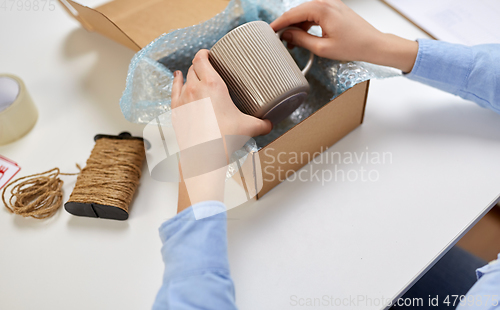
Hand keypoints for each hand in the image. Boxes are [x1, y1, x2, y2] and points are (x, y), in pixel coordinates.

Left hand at [171, 49, 271, 211]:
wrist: (204, 156)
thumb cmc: (225, 140)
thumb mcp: (249, 128)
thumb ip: (263, 124)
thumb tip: (271, 123)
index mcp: (212, 85)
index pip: (202, 58)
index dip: (205, 53)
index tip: (210, 53)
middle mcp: (195, 88)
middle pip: (194, 68)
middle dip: (201, 65)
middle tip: (209, 67)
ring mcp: (183, 99)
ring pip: (184, 78)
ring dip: (190, 74)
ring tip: (194, 72)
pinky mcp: (176, 111)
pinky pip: (174, 90)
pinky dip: (176, 82)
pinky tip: (177, 78)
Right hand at [270, 0, 417, 72]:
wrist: (373, 45)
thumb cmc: (354, 46)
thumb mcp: (322, 48)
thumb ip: (301, 40)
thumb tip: (286, 35)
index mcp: (322, 9)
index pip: (292, 13)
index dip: (279, 23)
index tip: (269, 30)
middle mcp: (326, 2)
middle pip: (298, 11)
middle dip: (287, 25)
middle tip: (278, 39)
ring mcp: (331, 4)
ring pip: (305, 12)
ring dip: (297, 25)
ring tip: (291, 42)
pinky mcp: (335, 9)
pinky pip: (315, 13)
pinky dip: (306, 24)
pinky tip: (303, 36)